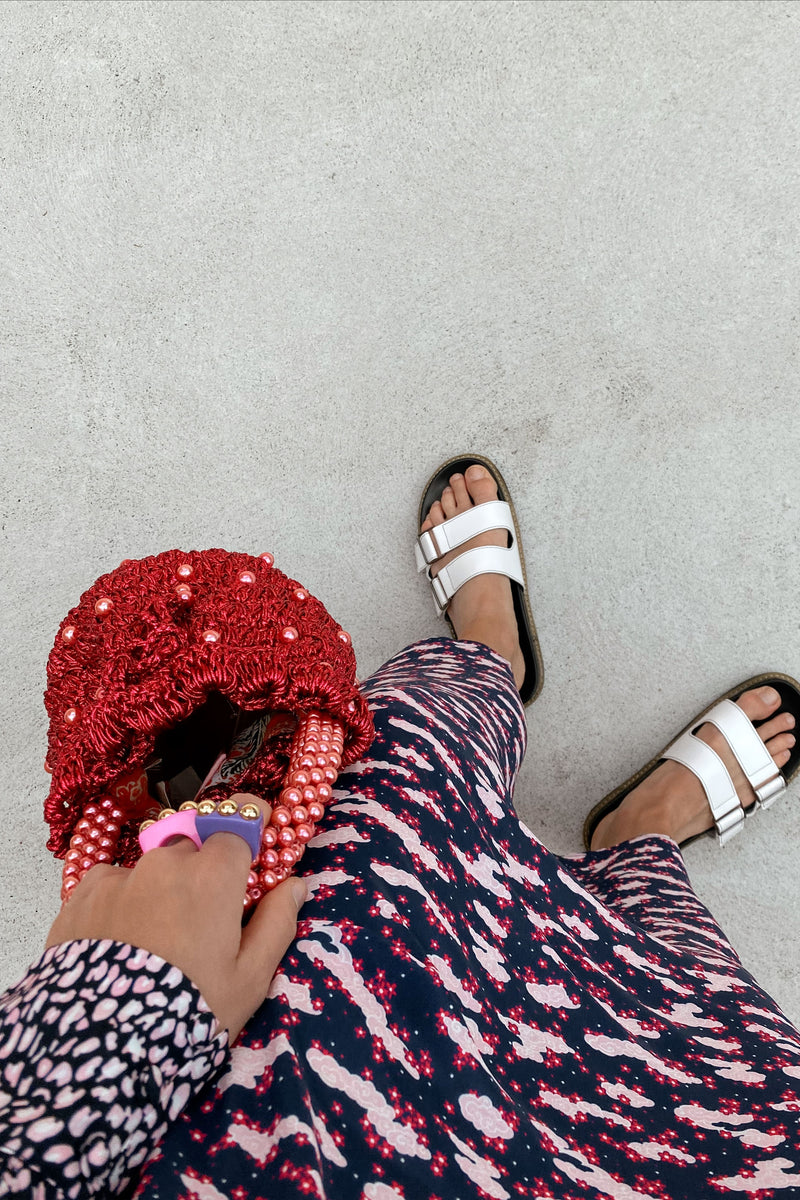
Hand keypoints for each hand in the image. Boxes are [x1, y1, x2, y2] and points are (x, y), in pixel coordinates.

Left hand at [45, 794, 305, 1042]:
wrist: (104, 1047)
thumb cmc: (190, 1011)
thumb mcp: (250, 978)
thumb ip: (277, 922)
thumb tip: (296, 883)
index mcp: (213, 874)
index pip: (236, 821)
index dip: (247, 827)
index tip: (255, 835)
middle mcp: (166, 861)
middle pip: (194, 845)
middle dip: (203, 868)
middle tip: (204, 913)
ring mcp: (120, 875)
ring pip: (152, 866)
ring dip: (162, 886)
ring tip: (158, 937)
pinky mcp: (83, 895)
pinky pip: (114, 883)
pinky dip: (123, 900)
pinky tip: (123, 940)